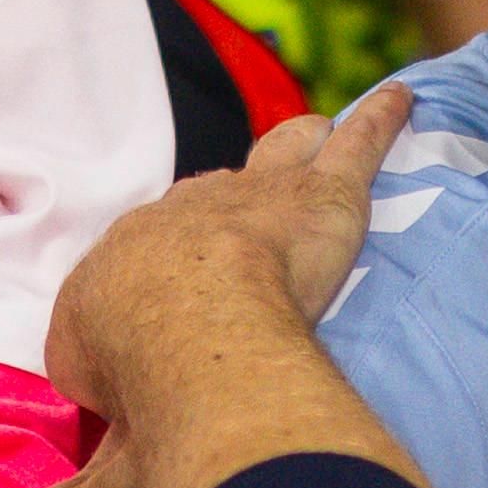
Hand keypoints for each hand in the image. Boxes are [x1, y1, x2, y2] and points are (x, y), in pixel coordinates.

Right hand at [44, 76, 410, 402]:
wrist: (182, 325)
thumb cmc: (129, 356)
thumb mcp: (84, 368)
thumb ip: (98, 364)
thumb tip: (111, 386)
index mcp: (137, 247)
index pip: (160, 243)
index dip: (174, 260)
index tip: (182, 285)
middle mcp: (196, 206)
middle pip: (218, 191)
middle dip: (232, 199)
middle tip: (249, 215)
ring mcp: (264, 192)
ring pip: (284, 150)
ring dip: (299, 144)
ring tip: (319, 134)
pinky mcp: (329, 193)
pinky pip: (360, 144)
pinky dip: (381, 121)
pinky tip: (403, 100)